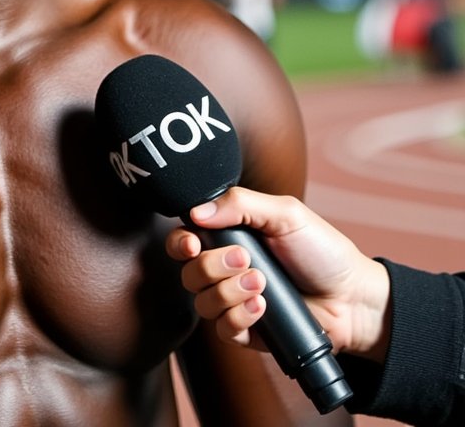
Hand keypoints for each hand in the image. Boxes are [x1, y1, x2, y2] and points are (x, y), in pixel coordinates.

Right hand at [165, 186, 390, 361]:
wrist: (353, 298)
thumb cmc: (322, 251)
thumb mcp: (286, 214)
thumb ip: (240, 203)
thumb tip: (196, 211)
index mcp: (228, 237)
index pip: (184, 239)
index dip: (180, 242)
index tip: (194, 243)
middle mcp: (225, 269)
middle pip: (189, 272)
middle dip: (213, 266)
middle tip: (245, 259)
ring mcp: (233, 300)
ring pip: (202, 301)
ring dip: (229, 292)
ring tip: (261, 284)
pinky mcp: (245, 330)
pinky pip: (222, 328)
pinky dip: (239, 316)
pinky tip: (262, 307)